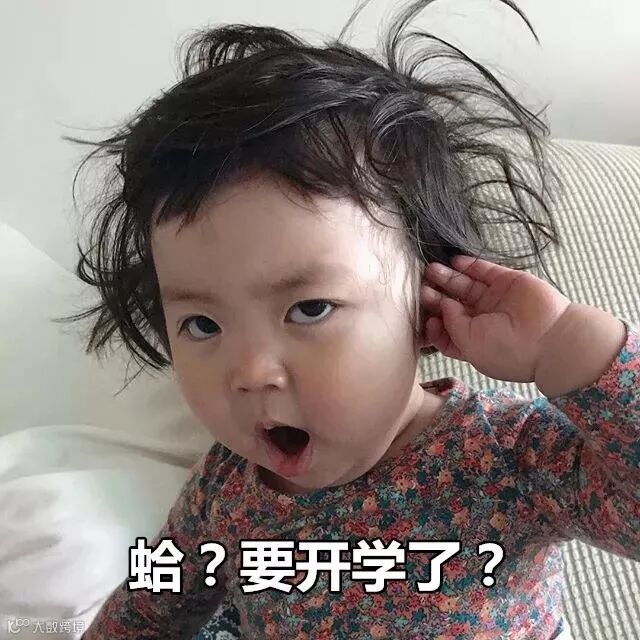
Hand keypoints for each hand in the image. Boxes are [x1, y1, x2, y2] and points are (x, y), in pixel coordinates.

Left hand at [420, 254, 573, 382]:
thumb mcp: (468, 343)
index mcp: (474, 343)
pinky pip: (484, 270)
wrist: (548, 338)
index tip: (427, 319)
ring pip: (465, 286)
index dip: (434, 325)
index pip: (447, 332)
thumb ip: (451, 323)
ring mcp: (496, 300)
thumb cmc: (506, 349)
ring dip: (448, 277)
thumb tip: (444, 303)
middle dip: (436, 296)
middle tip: (422, 287)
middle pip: (452, 306)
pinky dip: (468, 265)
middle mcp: (483, 322)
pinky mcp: (507, 282)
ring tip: (431, 270)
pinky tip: (454, 261)